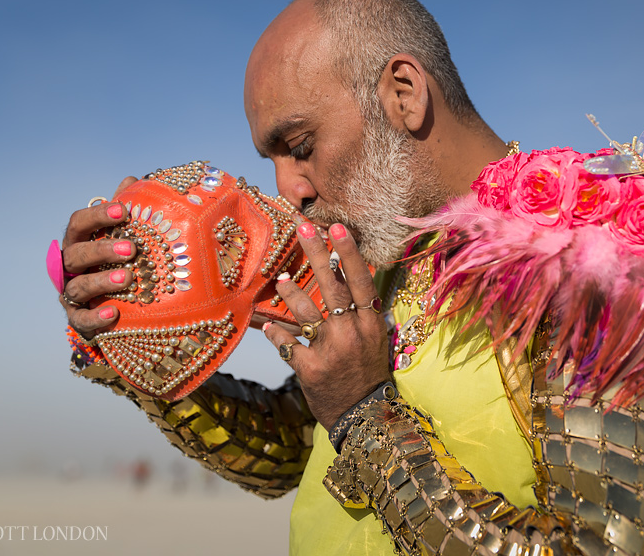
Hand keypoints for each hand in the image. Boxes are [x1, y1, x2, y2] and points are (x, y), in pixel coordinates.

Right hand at [59, 176, 138, 336]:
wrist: (112, 305)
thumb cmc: (116, 262)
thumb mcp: (120, 235)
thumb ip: (123, 211)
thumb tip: (132, 179)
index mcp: (80, 242)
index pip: (79, 223)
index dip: (98, 215)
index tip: (123, 210)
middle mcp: (70, 266)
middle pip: (77, 254)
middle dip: (102, 249)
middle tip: (131, 249)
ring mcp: (71, 293)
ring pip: (78, 286)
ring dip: (101, 282)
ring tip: (127, 279)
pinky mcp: (77, 319)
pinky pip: (81, 320)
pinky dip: (95, 317)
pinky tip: (113, 313)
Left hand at [263, 222, 390, 428]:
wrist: (365, 416)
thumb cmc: (369, 373)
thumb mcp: (375, 340)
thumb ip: (363, 312)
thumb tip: (349, 279)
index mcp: (370, 323)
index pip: (362, 280)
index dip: (349, 252)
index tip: (337, 227)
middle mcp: (352, 332)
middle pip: (333, 286)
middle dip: (317, 253)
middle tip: (302, 226)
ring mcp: (331, 350)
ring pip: (306, 312)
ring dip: (290, 293)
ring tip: (281, 281)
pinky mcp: (311, 369)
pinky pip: (287, 344)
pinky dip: (276, 334)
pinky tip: (268, 326)